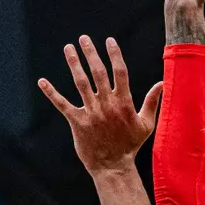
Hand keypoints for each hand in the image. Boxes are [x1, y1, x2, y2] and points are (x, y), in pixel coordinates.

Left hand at [38, 36, 161, 173]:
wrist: (113, 166)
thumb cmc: (131, 145)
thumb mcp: (146, 124)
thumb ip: (151, 101)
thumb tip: (162, 83)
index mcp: (124, 103)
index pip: (119, 72)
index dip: (114, 54)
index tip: (109, 40)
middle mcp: (106, 105)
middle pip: (98, 72)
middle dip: (91, 53)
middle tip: (84, 38)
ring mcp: (91, 113)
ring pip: (80, 83)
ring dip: (74, 63)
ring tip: (68, 48)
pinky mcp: (77, 122)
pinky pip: (62, 104)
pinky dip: (51, 92)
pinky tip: (42, 81)